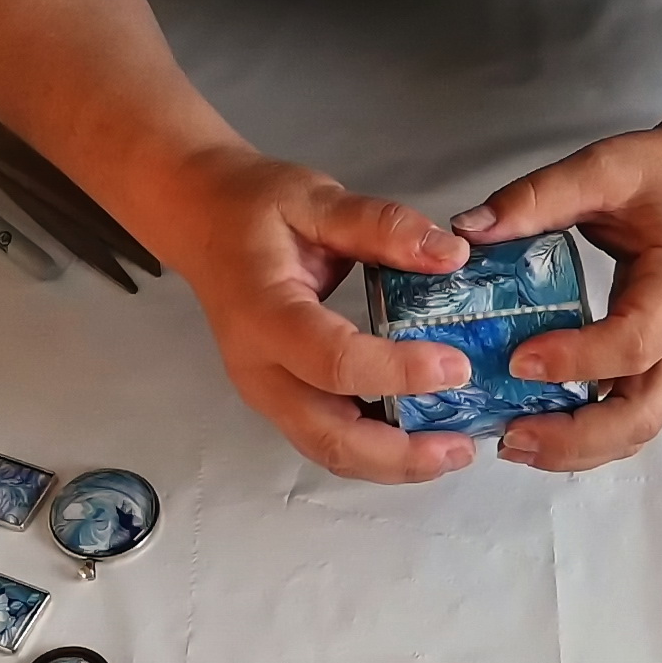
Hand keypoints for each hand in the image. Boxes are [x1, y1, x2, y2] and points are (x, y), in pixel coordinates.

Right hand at [157, 146, 478, 482]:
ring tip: (451, 450)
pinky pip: (330, 440)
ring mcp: (267, 394)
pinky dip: (378, 450)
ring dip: (393, 463)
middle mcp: (260, 370)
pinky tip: (422, 436)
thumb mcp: (316, 199)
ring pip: (330, 451)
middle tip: (462, 445)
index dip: (397, 372)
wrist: (199, 220)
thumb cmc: (253, 208)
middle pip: (329, 437)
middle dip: (400, 454)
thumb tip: (452, 255)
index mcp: (264, 316)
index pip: (334, 362)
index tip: (456, 365)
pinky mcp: (281, 401)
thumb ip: (382, 226)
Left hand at [450, 126, 661, 471]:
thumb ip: (540, 196)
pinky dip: (587, 435)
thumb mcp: (605, 166)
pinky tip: (539, 429)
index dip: (578, 359)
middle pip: (645, 411)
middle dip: (578, 437)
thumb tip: (468, 230)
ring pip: (639, 427)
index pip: (636, 340)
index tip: (518, 360)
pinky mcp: (661, 365)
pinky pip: (629, 415)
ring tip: (517, 443)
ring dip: (579, 448)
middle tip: (513, 436)